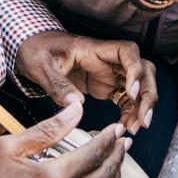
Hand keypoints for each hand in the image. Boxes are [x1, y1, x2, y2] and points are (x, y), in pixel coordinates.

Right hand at [0, 98, 127, 177]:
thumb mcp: (12, 145)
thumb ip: (48, 129)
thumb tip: (76, 110)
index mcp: (53, 175)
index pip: (95, 152)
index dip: (110, 138)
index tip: (117, 128)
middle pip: (106, 174)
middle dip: (118, 155)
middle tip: (124, 141)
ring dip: (114, 176)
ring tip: (116, 160)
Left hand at [16, 30, 156, 130]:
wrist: (29, 49)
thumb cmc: (35, 50)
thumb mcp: (40, 65)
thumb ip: (57, 84)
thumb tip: (76, 104)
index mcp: (94, 49)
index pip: (127, 51)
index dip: (135, 70)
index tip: (131, 91)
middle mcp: (107, 60)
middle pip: (143, 70)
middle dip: (148, 94)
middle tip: (143, 119)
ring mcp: (108, 73)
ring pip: (139, 86)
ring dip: (142, 106)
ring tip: (135, 129)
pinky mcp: (105, 86)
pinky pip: (126, 99)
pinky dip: (130, 113)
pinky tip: (124, 127)